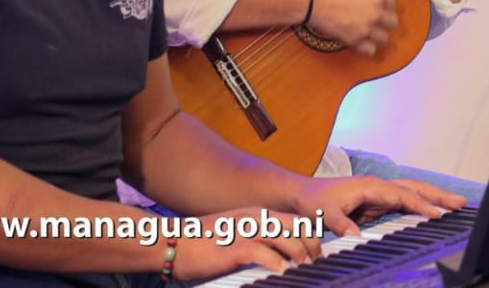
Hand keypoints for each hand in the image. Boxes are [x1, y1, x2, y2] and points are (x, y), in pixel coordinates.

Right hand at [172, 208, 321, 279]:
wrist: (171, 241)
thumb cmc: (201, 243)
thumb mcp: (235, 234)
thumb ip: (257, 240)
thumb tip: (278, 256)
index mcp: (256, 215)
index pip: (294, 221)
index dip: (310, 236)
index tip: (317, 252)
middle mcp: (254, 218)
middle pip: (296, 227)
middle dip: (312, 245)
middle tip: (316, 262)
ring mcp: (245, 231)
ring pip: (284, 238)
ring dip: (299, 254)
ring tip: (305, 268)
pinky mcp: (234, 247)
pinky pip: (262, 253)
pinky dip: (276, 263)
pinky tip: (282, 272)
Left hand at [292, 176, 466, 237]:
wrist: (304, 194)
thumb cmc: (314, 201)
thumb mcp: (322, 213)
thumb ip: (339, 224)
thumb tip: (354, 236)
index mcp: (370, 186)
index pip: (402, 195)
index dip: (420, 204)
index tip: (437, 214)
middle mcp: (379, 186)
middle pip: (415, 187)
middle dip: (438, 194)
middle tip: (461, 203)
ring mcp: (380, 193)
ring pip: (413, 192)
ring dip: (434, 197)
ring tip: (456, 204)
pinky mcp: (379, 202)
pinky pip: (406, 202)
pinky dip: (422, 205)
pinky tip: (433, 213)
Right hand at [307, 0, 397, 56]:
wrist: (313, 0)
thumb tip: (368, 0)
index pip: (392, 4)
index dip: (385, 7)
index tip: (380, 10)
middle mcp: (376, 12)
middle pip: (393, 23)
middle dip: (386, 24)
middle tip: (378, 25)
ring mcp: (367, 27)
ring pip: (384, 39)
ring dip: (377, 38)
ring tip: (369, 36)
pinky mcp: (355, 40)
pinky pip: (371, 50)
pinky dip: (367, 49)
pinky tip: (361, 44)